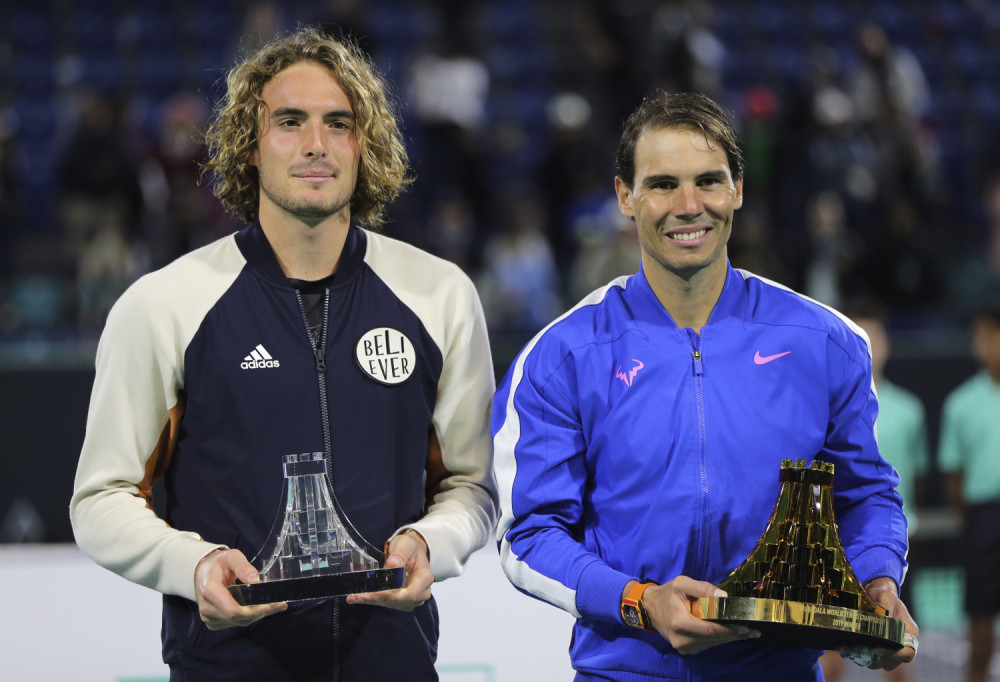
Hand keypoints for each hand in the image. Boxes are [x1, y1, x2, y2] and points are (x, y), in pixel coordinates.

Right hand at [194, 548, 286, 629]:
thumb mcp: (231, 557)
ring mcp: (210, 618)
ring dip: (258, 615)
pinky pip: (236, 623)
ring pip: (240, 622)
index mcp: (210, 591)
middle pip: (239, 618)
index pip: (233, 610)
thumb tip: (256, 580)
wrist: (202, 572)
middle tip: (280, 604)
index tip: (271, 605)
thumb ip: (243, 567)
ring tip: (274, 605)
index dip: (254, 611)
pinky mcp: (214, 622)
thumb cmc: (217, 564)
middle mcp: (208, 608)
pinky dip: (250, 617)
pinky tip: (260, 608)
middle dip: (261, 612)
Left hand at [346, 530, 432, 610]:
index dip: (391, 595)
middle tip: (355, 596)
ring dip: (370, 600)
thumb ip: (400, 553)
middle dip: (375, 599)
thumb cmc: (411, 547)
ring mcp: (410, 600)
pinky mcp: (400, 601)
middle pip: (397, 601)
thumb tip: (392, 564)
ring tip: (353, 596)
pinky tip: (357, 595)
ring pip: (388, 604)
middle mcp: (420, 593)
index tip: (374, 592)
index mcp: (425, 579)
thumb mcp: (406, 544)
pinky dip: (371, 598)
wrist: (412, 552)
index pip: (409, 594)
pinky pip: (385, 602)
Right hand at [640, 576, 759, 653]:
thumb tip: (724, 596)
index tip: (747, 627)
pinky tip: (730, 632)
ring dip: (729, 637)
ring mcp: (684, 648)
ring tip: (746, 632)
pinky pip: (707, 644)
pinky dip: (719, 638)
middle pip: (715, 639)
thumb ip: (703, 588)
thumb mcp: (682, 583)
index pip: (711, 630)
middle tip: (754, 631)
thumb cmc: (667, 594)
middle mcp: (682, 640)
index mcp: (680, 623)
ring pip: (712, 643)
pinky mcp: (686, 650)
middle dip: (734, 634)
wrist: (650, 608)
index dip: (730, 630)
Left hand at [839, 577, 918, 669]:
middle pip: (890, 662)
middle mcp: (899, 646)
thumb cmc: (883, 596)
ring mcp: (886, 650)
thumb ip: (886, 603)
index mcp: (909, 634)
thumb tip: (882, 616)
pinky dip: (854, 655)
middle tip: (859, 651)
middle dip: (875, 660)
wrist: (874, 597)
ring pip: (877, 663)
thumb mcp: (886, 595)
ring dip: (863, 659)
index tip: (877, 649)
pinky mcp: (872, 650)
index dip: (896, 655)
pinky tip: (843, 648)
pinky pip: (865, 659)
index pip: (908, 652)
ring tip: (847, 649)